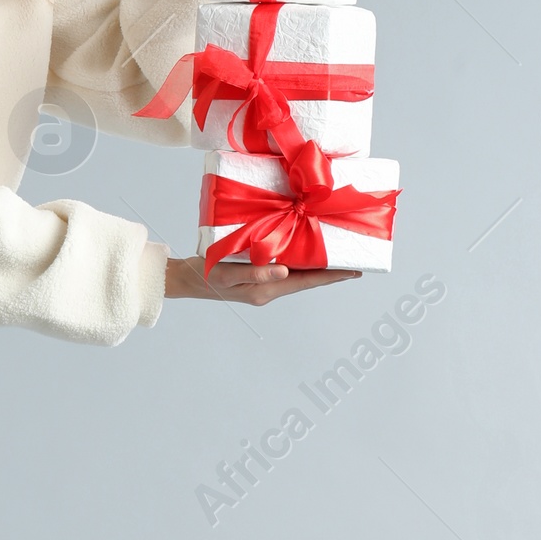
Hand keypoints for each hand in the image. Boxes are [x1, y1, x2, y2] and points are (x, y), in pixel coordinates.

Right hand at [165, 255, 359, 303]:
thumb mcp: (228, 273)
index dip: (333, 276)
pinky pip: (283, 269)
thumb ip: (256, 273)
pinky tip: (301, 250)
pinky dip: (297, 260)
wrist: (184, 279)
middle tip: (353, 258)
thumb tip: (285, 271)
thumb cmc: (205, 275)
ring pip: (297, 274)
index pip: (309, 282)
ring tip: (334, 253)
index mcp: (267, 289)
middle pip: (307, 279)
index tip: (356, 270)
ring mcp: (262, 284)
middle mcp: (269, 288)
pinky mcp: (255, 276)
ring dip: (315, 265)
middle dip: (330, 270)